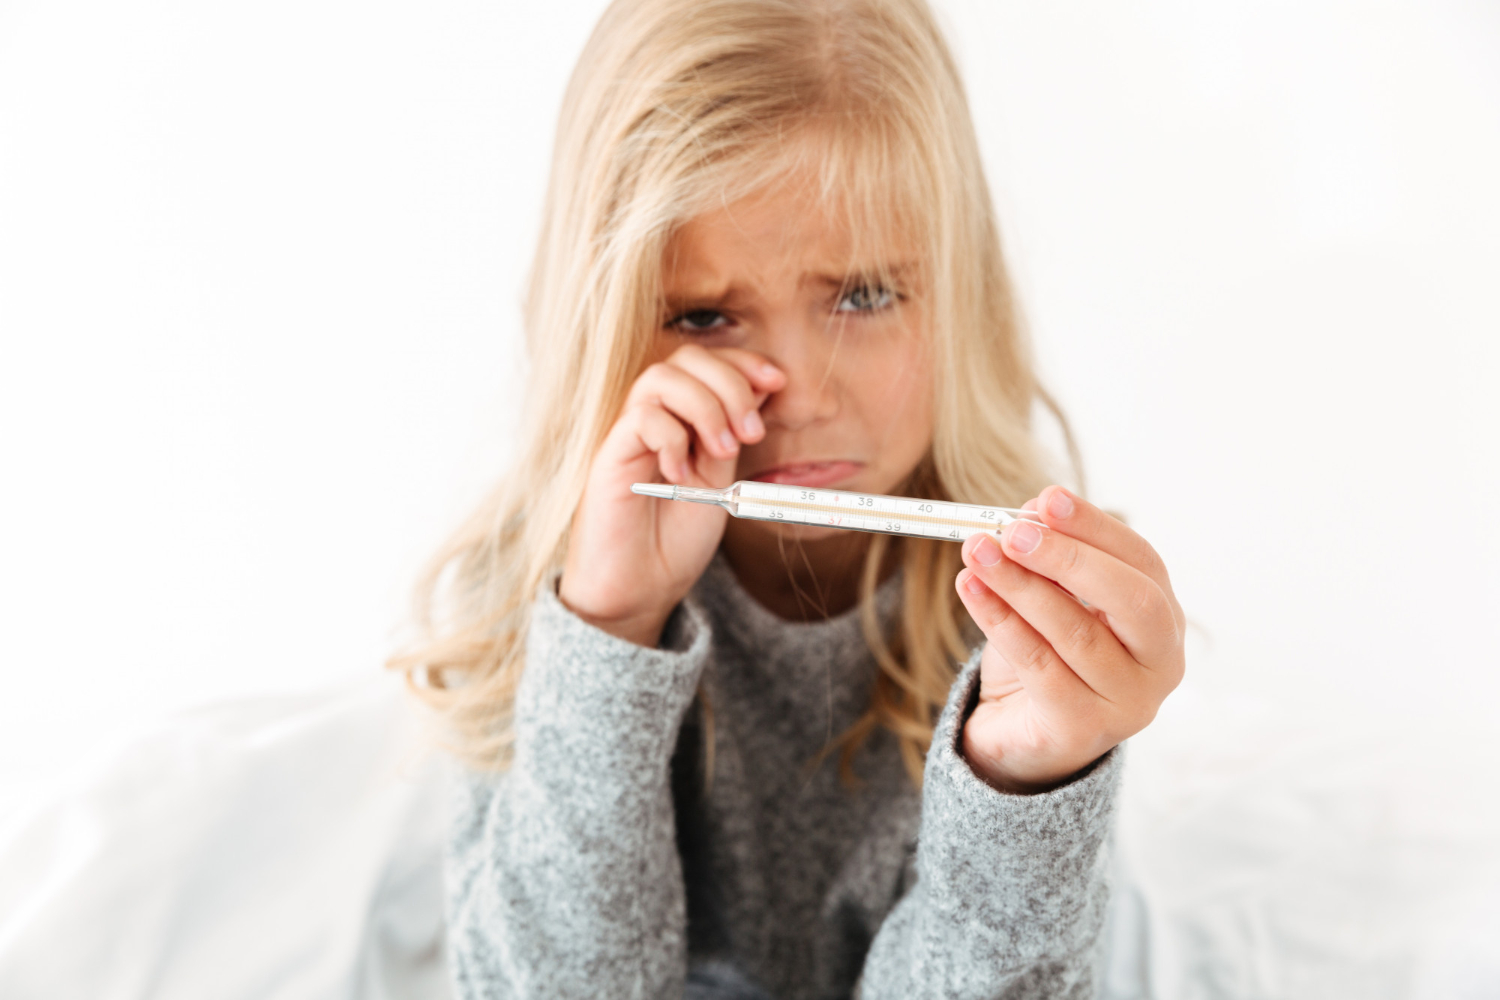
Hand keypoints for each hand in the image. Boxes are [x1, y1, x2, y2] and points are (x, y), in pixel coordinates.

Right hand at [559, 344, 784, 646]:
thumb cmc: (675, 539)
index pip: (707, 361)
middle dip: (730, 384)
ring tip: (722, 450)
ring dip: (704, 406)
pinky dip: (671, 438)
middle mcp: (654, 417)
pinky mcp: (609, 458)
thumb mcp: (720, 480)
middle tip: (751, 433)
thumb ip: (732, 435)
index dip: (743, 362)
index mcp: (683, 417)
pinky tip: (680, 473)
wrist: (640, 588)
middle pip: (686, 358)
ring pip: (660, 378)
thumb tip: (760, 388)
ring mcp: (629, 435)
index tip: (777, 382)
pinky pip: (639, 418)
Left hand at [954, 486, 1184, 793]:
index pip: (1142, 562)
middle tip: (1013, 531)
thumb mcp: (1052, 601)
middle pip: (1131, 600)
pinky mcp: (1083, 730)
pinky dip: (1001, 621)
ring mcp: (1128, 703)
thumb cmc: (1045, 657)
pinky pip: (1039, 667)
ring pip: (1076, 633)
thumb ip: (1051, 561)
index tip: (1048, 498)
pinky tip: (971, 590)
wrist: (1020, 737)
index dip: (1095, 527)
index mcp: (1163, 620)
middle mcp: (1161, 664)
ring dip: (1020, 585)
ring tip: (977, 551)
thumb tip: (1034, 511)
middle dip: (1068, 559)